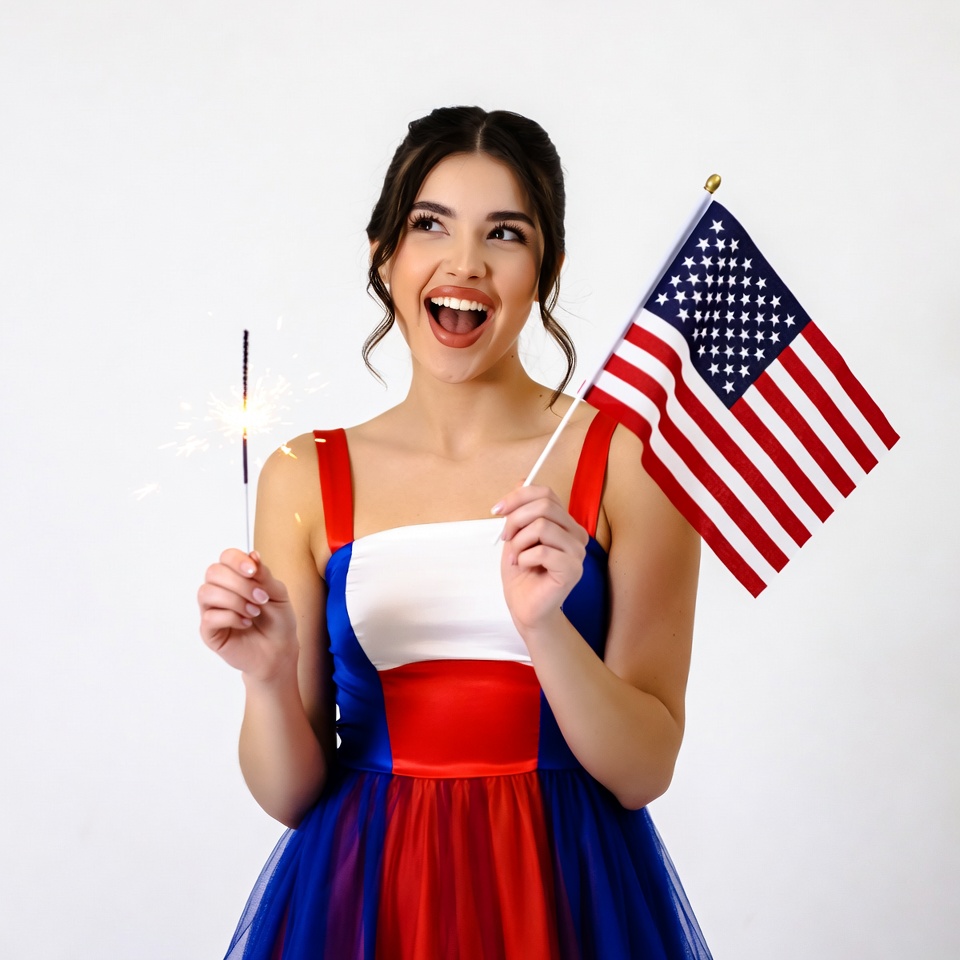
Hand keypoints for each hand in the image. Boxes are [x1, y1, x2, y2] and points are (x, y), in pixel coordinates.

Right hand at [197, 548, 297, 682]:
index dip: (236, 560)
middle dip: (240, 583)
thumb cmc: (278, 621)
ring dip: (235, 601)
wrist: (279, 650)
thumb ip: (264, 576)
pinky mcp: (209, 631)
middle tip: (261, 598)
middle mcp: (220, 590)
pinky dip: (231, 618)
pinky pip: (209, 617)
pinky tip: (245, 623)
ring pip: (207, 592)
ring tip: (254, 612)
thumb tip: (253, 555)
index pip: (225, 557)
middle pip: (213, 572)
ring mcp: (212, 610)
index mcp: (236, 577)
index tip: (252, 571)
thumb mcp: (278, 594)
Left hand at [495, 485, 588, 634]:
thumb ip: (521, 510)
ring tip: (515, 557)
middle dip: (515, 520)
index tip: (497, 510)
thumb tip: (522, 480)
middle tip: (505, 539)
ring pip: (542, 526)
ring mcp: (577, 553)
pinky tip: (524, 567)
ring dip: (519, 542)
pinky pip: (542, 551)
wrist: (524, 608)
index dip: (518, 496)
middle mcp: (576, 535)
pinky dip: (524, 558)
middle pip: (544, 506)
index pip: (546, 493)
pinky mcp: (572, 570)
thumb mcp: (516, 535)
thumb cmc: (522, 574)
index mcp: (565, 523)